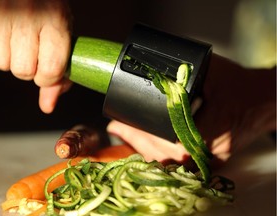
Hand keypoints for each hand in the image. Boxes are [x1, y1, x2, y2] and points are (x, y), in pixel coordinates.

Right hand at [0, 0, 71, 112]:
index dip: (48, 77)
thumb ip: (59, 74)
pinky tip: (5, 32)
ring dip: (10, 57)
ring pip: (1, 63)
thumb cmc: (48, 10)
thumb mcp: (62, 37)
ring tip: (18, 37)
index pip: (51, 70)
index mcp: (56, 21)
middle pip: (23, 71)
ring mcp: (2, 14)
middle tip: (33, 48)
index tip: (49, 69)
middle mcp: (29, 16)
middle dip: (29, 67)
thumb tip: (47, 107)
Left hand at [107, 54, 275, 162]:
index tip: (119, 123)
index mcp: (209, 131)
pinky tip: (144, 147)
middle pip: (163, 156)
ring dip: (144, 150)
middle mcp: (209, 152)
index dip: (139, 134)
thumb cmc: (241, 85)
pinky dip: (160, 156)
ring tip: (124, 136)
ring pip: (170, 163)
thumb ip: (182, 75)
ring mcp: (211, 161)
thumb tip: (152, 74)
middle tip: (117, 128)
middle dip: (135, 142)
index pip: (164, 141)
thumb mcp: (210, 71)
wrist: (266, 100)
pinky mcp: (212, 161)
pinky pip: (180, 164)